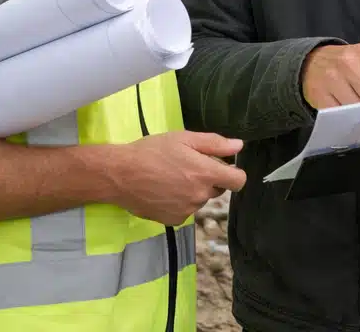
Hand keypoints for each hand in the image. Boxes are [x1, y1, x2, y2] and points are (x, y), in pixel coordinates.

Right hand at [110, 131, 245, 225]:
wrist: (121, 175)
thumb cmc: (152, 151)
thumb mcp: (184, 138)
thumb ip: (215, 144)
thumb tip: (239, 146)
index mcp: (206, 174)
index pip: (238, 181)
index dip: (234, 173)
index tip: (223, 167)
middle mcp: (200, 196)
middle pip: (217, 189)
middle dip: (208, 178)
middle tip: (187, 166)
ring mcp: (187, 211)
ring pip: (200, 199)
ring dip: (193, 190)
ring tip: (171, 177)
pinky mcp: (174, 220)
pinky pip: (186, 210)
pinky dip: (180, 202)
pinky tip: (164, 191)